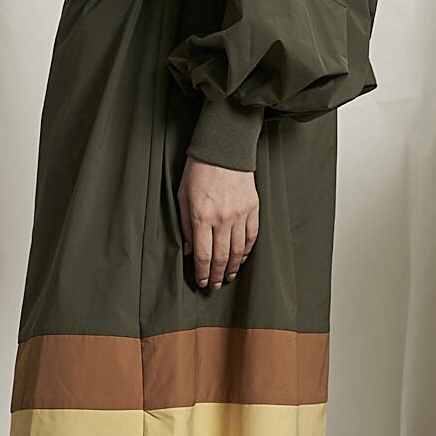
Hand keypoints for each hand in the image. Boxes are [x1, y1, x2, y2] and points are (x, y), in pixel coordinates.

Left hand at [179, 154, 258, 290]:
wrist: (223, 150)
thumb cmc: (198, 171)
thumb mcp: (183, 197)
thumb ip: (185, 226)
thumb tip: (188, 250)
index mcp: (202, 217)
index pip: (203, 255)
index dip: (202, 272)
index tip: (201, 282)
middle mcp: (222, 219)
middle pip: (222, 257)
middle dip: (217, 275)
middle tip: (215, 286)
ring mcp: (240, 214)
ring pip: (238, 250)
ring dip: (233, 268)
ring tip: (229, 277)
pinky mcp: (253, 208)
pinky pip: (252, 236)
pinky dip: (247, 251)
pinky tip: (242, 258)